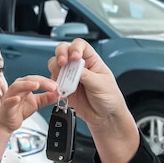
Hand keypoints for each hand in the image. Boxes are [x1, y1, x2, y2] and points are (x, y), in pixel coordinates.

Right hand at [0, 75, 58, 132]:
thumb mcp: (37, 103)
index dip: (47, 82)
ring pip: (16, 87)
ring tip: (36, 85)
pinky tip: (18, 99)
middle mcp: (17, 88)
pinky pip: (8, 102)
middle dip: (41, 82)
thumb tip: (58, 94)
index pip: (36, 80)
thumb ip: (47, 98)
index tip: (56, 86)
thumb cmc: (19, 110)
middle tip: (52, 86)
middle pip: (28, 80)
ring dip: (26, 85)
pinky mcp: (6, 106)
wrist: (8, 122)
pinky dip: (13, 99)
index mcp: (24, 86)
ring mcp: (10, 96)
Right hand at [50, 39, 139, 162]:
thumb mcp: (101, 84)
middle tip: (62, 63)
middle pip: (64, 51)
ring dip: (57, 70)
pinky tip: (61, 89)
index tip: (74, 57)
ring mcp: (70, 77)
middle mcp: (79, 66)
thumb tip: (74, 68)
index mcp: (92, 60)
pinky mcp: (64, 88)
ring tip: (64, 81)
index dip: (75, 48)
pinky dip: (54, 84)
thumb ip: (86, 75)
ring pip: (56, 65)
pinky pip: (53, 82)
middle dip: (61, 55)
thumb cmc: (110, 98)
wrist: (105, 117)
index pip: (80, 46)